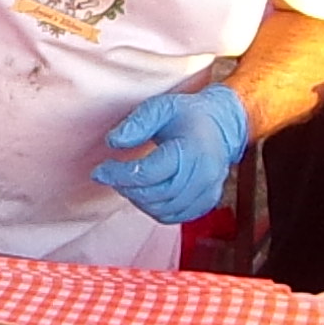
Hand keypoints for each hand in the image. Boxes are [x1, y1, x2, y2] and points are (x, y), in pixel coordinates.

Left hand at [90, 84, 250, 224]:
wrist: (224, 125)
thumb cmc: (189, 115)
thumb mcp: (161, 107)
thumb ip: (137, 123)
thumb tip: (113, 142)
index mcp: (192, 149)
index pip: (150, 173)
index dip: (120, 175)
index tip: (100, 171)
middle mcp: (204, 174)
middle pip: (156, 195)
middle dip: (126, 188)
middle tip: (110, 176)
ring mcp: (208, 191)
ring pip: (165, 210)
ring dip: (139, 200)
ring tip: (127, 183)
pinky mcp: (206, 203)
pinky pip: (176, 217)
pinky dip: (155, 210)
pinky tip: (145, 194)